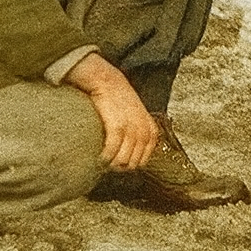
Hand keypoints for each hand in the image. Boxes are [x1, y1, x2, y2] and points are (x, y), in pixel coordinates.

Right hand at [64, 53, 159, 170]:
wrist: (109, 83)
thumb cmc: (120, 102)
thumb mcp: (138, 118)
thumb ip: (139, 134)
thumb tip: (131, 156)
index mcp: (151, 131)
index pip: (143, 160)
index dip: (130, 166)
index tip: (118, 165)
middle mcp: (144, 131)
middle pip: (133, 163)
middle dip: (120, 167)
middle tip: (108, 165)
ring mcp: (132, 129)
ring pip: (123, 160)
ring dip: (111, 165)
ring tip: (102, 163)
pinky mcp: (118, 126)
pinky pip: (112, 151)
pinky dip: (105, 158)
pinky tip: (99, 158)